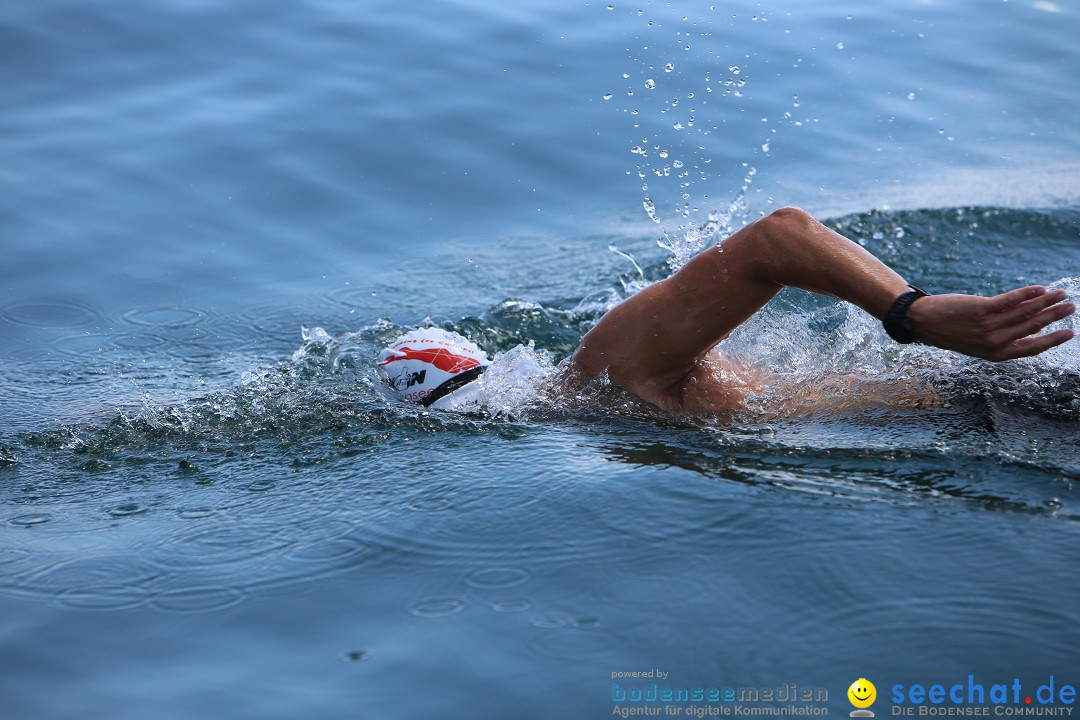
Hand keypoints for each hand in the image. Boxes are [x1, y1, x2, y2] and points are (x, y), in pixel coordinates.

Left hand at [906, 286, 1074, 360]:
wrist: (922, 322)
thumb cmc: (950, 331)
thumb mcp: (976, 343)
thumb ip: (1001, 338)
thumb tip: (1029, 325)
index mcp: (995, 354)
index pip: (1031, 348)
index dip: (1052, 340)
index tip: (1069, 332)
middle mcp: (993, 342)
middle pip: (1033, 328)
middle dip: (1055, 317)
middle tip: (1071, 307)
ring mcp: (987, 326)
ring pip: (1025, 314)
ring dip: (1047, 302)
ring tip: (1061, 294)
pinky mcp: (980, 310)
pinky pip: (1010, 301)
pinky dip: (1027, 294)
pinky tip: (1040, 288)